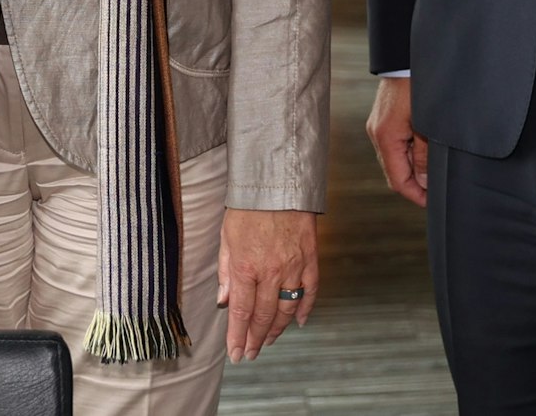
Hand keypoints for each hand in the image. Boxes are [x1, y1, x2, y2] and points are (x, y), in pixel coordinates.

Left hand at [216, 208, 317, 362]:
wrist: (276, 182)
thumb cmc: (248, 207)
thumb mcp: (226, 237)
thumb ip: (226, 272)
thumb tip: (224, 301)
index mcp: (245, 266)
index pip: (241, 312)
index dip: (238, 337)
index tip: (236, 353)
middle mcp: (270, 271)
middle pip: (263, 316)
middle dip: (256, 339)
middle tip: (251, 352)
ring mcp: (293, 267)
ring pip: (287, 309)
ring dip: (277, 329)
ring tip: (268, 340)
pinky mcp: (310, 259)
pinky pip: (310, 291)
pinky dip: (305, 309)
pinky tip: (299, 322)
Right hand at [365, 76, 428, 207]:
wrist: (406, 57)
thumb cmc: (420, 87)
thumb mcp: (428, 125)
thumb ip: (425, 156)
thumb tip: (424, 183)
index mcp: (386, 137)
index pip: (397, 181)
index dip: (416, 196)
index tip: (434, 202)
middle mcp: (377, 133)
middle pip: (394, 172)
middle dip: (415, 184)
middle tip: (438, 188)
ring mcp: (378, 125)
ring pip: (394, 159)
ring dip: (412, 167)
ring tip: (435, 167)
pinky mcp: (383, 118)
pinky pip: (394, 144)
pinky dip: (408, 152)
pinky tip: (425, 148)